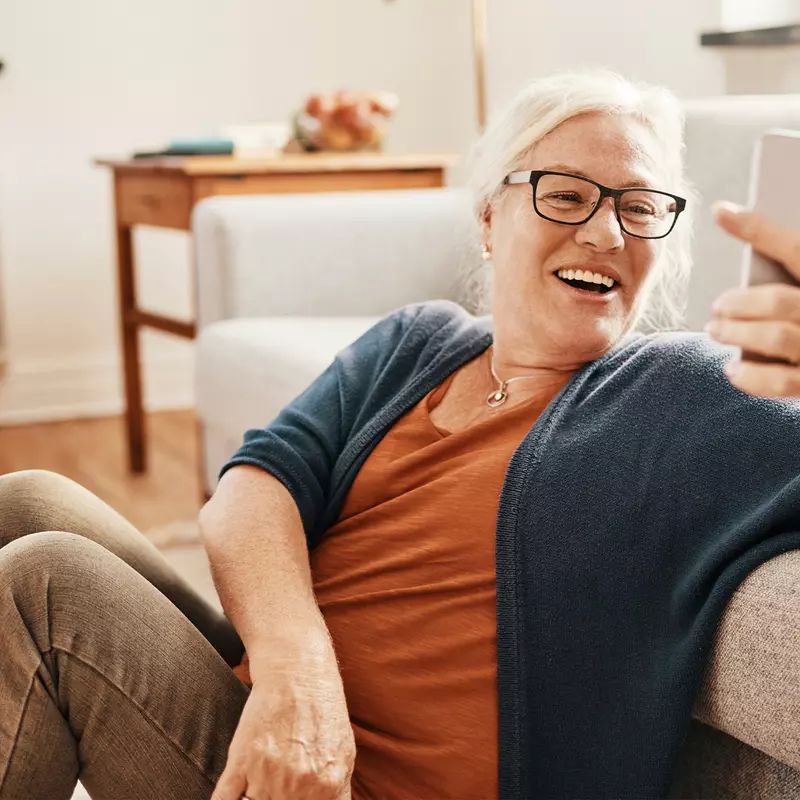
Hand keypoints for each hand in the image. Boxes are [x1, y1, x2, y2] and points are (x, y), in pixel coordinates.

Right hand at [211, 637, 354, 799]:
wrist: (297, 671)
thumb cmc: (322, 707)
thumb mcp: (344, 752)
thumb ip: (336, 791)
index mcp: (329, 786)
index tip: (293, 799)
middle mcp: (300, 785)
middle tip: (277, 786)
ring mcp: (269, 775)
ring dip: (255, 797)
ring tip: (264, 777)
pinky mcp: (242, 761)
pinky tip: (234, 793)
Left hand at [707, 201, 799, 397]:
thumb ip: (787, 273)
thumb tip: (740, 240)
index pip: (796, 249)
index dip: (758, 229)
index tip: (721, 211)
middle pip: (777, 300)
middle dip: (736, 302)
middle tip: (717, 306)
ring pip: (774, 337)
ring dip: (735, 332)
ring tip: (715, 329)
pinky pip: (778, 382)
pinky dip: (749, 375)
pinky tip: (733, 368)